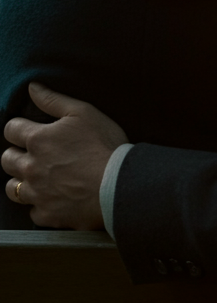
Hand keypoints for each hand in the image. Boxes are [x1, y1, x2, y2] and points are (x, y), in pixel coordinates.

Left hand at [2, 83, 127, 229]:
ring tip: (39, 178)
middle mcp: (30, 167)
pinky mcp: (47, 214)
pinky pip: (33, 211)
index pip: (11, 129)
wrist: (118, 184)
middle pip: (7, 160)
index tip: (29, 130)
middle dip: (16, 155)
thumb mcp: (84, 113)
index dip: (19, 127)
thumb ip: (54, 100)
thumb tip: (33, 88)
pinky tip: (54, 198)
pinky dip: (40, 205)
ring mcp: (36, 193)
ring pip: (12, 188)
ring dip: (21, 181)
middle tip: (34, 154)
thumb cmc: (104, 146)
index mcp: (38, 140)